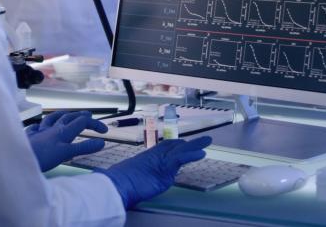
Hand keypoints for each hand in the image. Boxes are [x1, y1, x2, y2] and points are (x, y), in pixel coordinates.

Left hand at [26, 110, 107, 171]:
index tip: (104, 132)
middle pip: (69, 117)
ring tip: (67, 114)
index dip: (95, 124)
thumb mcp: (65, 153)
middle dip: (80, 115)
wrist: (17, 157)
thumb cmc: (41, 156)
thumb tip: (101, 142)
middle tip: (89, 115)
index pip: (82, 122)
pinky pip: (36, 127)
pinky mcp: (30, 136)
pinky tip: (39, 126)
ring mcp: (41, 131)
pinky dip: (41, 125)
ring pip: (53, 118)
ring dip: (62, 115)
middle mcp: (52, 128)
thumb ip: (83, 147)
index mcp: (63, 131)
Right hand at [98, 136, 212, 208]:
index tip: (184, 142)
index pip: (165, 147)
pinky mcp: (165, 166)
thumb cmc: (119, 183)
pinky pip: (181, 158)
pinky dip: (192, 155)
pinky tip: (201, 152)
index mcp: (148, 157)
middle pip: (175, 145)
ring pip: (181, 149)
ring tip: (208, 140)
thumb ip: (134, 175)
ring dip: (196, 144)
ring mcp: (160, 159)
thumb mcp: (128, 177)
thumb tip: (122, 177)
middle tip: (201, 140)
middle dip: (188, 144)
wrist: (117, 184)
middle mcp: (155, 155)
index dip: (176, 145)